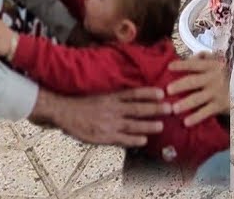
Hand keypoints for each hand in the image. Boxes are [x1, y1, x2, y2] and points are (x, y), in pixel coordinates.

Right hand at [40, 87, 169, 147]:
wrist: (63, 111)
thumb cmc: (83, 103)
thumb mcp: (101, 94)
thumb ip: (117, 95)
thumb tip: (135, 94)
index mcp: (112, 97)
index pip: (134, 94)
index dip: (148, 93)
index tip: (162, 92)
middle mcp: (112, 109)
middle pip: (137, 108)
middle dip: (154, 109)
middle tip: (169, 108)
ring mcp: (108, 123)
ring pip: (132, 124)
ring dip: (147, 125)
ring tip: (161, 126)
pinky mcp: (103, 135)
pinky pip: (121, 138)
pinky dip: (133, 140)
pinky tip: (143, 141)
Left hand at [166, 52, 230, 126]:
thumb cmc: (229, 72)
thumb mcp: (219, 61)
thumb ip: (205, 58)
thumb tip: (190, 58)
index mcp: (212, 66)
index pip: (194, 64)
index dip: (182, 65)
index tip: (169, 67)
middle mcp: (213, 78)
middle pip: (192, 81)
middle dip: (179, 85)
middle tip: (168, 90)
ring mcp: (217, 92)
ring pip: (197, 98)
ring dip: (185, 103)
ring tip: (174, 109)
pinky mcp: (221, 105)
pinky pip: (206, 112)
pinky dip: (196, 117)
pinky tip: (186, 122)